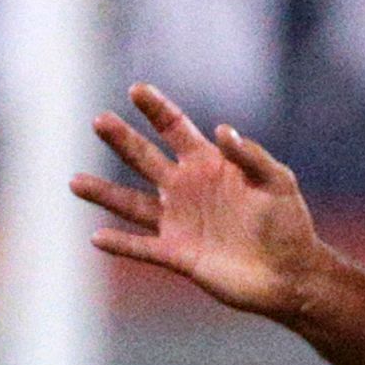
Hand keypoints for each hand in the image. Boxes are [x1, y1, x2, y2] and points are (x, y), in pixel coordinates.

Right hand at [73, 84, 327, 319]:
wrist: (289, 274)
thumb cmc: (289, 223)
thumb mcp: (277, 182)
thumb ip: (251, 156)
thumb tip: (222, 130)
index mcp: (209, 165)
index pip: (175, 129)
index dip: (156, 109)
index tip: (136, 90)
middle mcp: (186, 189)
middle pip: (144, 159)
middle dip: (121, 139)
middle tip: (98, 120)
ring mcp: (177, 222)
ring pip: (130, 204)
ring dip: (103, 193)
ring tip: (75, 181)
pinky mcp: (176, 255)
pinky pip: (141, 247)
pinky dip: (120, 244)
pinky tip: (97, 238)